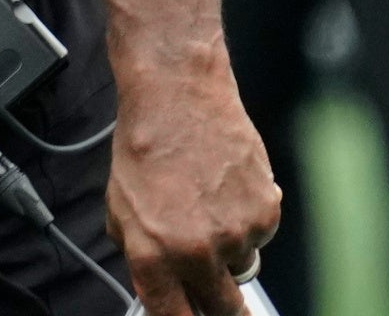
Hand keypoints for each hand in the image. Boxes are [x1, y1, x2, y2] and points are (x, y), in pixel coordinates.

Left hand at [92, 0, 281, 315]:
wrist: (178, 94)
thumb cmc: (146, 144)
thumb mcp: (121, 208)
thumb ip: (140, 255)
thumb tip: (157, 287)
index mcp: (156, 254)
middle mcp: (199, 250)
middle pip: (224, 311)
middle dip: (222, 309)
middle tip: (219, 298)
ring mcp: (237, 232)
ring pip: (242, 267)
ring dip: (229, 250)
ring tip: (208, 204)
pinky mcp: (267, 210)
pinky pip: (260, 235)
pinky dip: (248, 220)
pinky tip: (226, 188)